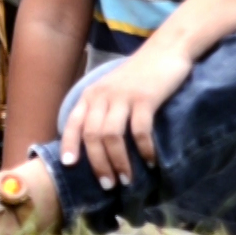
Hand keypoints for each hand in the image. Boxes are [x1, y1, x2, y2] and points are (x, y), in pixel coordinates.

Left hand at [58, 42, 194, 186]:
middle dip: (97, 164)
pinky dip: (144, 149)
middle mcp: (102, 95)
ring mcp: (123, 96)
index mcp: (91, 95)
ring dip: (118, 162)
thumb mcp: (112, 90)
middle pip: (91, 135)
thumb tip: (95, 146)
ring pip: (111, 136)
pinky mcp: (145, 98)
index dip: (69, 145)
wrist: (167, 49)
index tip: (69, 167)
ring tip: (126, 180)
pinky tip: (151, 162)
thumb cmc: (139, 75)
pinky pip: (139, 130)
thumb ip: (102, 111)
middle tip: (108, 185)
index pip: (73, 123)